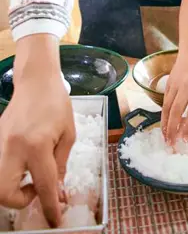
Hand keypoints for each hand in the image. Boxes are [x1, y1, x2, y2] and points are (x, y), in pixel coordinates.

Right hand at [0, 71, 74, 225]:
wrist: (35, 81)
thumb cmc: (56, 104)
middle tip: (35, 190)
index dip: (50, 207)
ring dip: (11, 190)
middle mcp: (12, 149)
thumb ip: (60, 164)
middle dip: (19, 201)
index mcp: (36, 145)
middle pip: (4, 192)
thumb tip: (57, 190)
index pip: (42, 185)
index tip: (54, 221)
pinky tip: (23, 165)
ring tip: (28, 178)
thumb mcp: (67, 133)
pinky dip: (8, 176)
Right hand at [161, 48, 187, 145]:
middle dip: (173, 129)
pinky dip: (164, 115)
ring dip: (165, 124)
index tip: (186, 140)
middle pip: (177, 110)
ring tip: (165, 139)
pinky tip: (164, 125)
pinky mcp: (168, 83)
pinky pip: (165, 101)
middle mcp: (186, 85)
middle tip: (172, 144)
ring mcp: (175, 84)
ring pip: (167, 107)